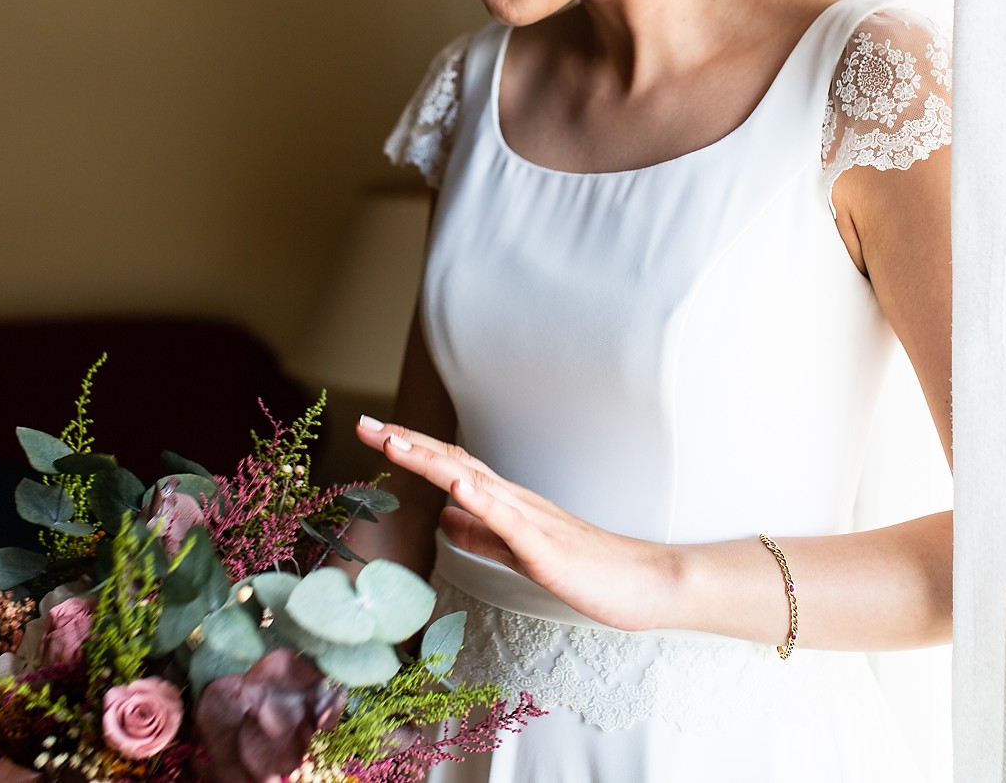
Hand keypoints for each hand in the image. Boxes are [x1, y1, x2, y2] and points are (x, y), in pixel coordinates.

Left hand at [353, 415, 673, 631]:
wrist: (644, 582)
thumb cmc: (588, 569)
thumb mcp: (518, 551)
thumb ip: (481, 533)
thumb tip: (443, 517)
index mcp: (506, 503)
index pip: (448, 465)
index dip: (409, 448)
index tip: (372, 432)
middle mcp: (514, 500)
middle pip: (451, 462)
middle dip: (405, 442)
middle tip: (362, 423)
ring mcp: (530, 519)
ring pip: (473, 481)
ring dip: (431, 460)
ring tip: (393, 442)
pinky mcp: (545, 547)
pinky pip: (509, 521)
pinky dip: (479, 500)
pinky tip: (454, 486)